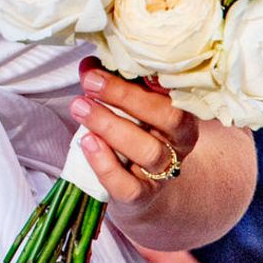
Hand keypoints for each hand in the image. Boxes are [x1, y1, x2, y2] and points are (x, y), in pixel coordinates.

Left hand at [69, 61, 199, 210]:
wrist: (137, 184)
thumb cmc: (132, 130)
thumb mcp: (128, 105)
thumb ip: (111, 83)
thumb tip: (88, 65)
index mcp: (182, 112)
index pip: (173, 91)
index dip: (142, 75)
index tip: (108, 65)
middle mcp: (180, 142)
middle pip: (167, 117)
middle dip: (124, 96)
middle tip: (90, 83)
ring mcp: (164, 172)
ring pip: (148, 151)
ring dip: (110, 126)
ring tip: (80, 108)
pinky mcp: (144, 196)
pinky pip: (129, 186)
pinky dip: (105, 163)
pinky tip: (87, 142)